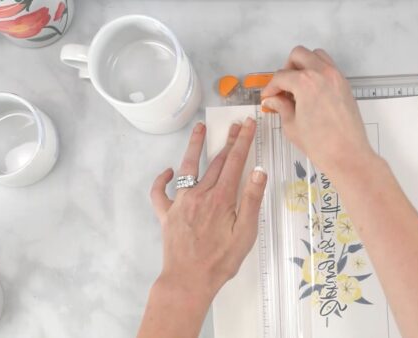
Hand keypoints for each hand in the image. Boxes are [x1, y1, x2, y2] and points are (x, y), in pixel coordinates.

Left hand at [150, 118, 266, 294]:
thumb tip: (258, 171)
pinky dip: (162, 180)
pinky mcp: (166, 214)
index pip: (235, 161)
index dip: (243, 140)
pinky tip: (168, 171)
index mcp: (221, 198)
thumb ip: (251, 199)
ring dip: (194, 146)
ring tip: (199, 128)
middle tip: (235, 124)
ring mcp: (180, 203)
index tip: (248, 124)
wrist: (188, 281)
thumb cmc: (220, 261)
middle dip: (228, 141)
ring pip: (188, 167)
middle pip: (216, 161)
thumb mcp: (245, 232)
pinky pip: (159, 193)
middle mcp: (199, 195)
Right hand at [261, 46, 375, 175]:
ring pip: (316, 55)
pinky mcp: (344, 85)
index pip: (281, 76)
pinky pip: (329, 67)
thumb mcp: (292, 126)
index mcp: (306, 82)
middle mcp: (322, 74)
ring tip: (297, 85)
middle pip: (298, 55)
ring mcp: (336, 77)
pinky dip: (318, 71)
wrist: (347, 155)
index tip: (268, 96)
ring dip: (304, 65)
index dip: (270, 87)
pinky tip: (311, 90)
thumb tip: (273, 100)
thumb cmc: (323, 145)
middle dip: (287, 68)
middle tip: (282, 87)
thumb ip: (281, 107)